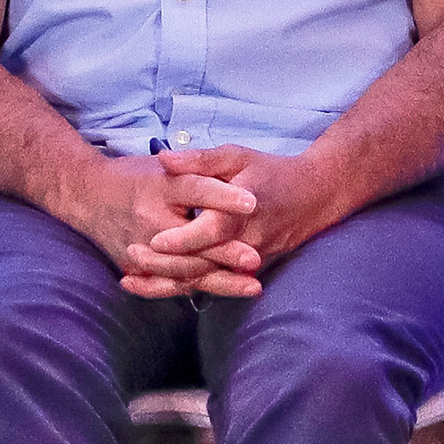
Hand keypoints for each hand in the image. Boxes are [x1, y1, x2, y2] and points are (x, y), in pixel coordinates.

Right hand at [53, 152, 263, 298]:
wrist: (86, 194)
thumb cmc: (134, 177)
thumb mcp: (167, 167)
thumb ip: (200, 171)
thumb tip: (236, 186)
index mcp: (160, 189)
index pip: (197, 190)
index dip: (224, 197)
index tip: (252, 202)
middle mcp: (149, 222)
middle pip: (192, 241)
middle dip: (225, 253)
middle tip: (256, 259)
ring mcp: (140, 249)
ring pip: (183, 270)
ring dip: (219, 281)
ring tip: (251, 286)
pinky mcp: (133, 268)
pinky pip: (166, 285)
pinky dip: (194, 289)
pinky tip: (220, 294)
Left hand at [149, 146, 351, 295]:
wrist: (313, 197)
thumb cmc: (270, 172)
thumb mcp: (237, 157)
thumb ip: (200, 161)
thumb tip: (165, 159)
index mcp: (242, 212)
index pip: (212, 231)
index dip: (184, 239)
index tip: (155, 241)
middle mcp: (245, 242)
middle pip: (203, 263)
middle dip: (164, 265)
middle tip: (129, 256)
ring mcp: (246, 260)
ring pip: (204, 279)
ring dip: (166, 283)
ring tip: (129, 280)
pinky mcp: (244, 270)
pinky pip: (209, 282)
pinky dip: (180, 286)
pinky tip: (150, 286)